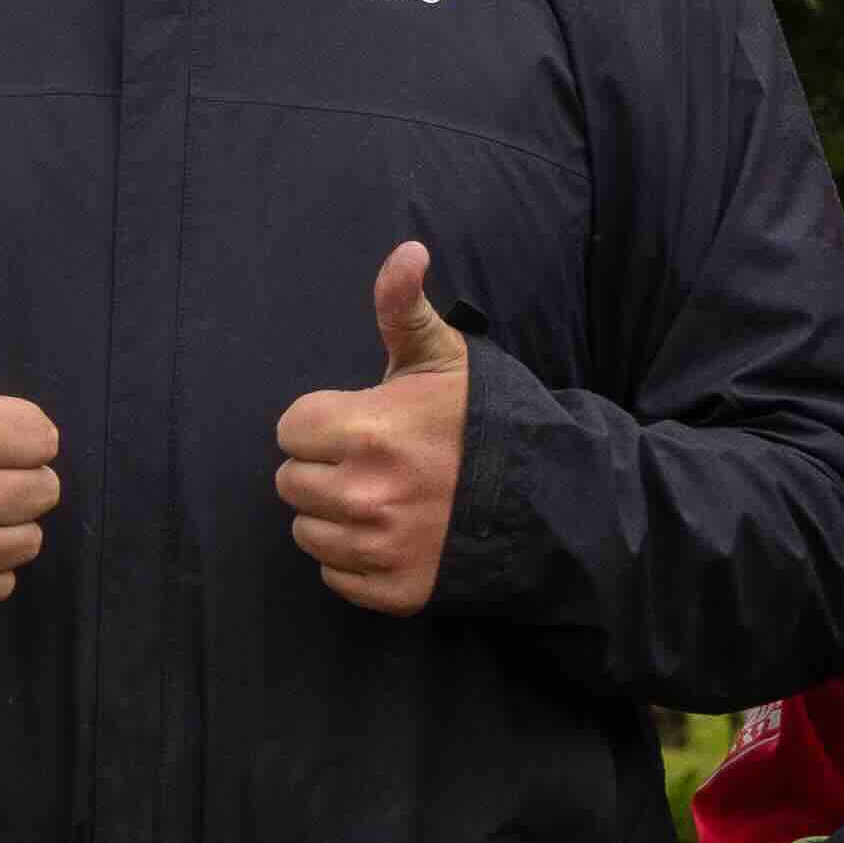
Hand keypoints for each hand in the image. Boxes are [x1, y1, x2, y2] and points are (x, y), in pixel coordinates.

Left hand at [274, 239, 471, 614]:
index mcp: (368, 430)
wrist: (553, 496)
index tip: (357, 423)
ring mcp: (381, 547)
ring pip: (307, 533)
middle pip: (291, 483)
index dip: (321, 423)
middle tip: (370, 461)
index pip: (290, 430)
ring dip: (333, 517)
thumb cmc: (489, 420)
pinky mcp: (396, 591)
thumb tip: (406, 251)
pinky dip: (356, 560)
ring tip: (381, 497)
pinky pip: (336, 577)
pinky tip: (393, 535)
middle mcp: (366, 494)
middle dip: (322, 468)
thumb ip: (403, 306)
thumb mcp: (446, 355)